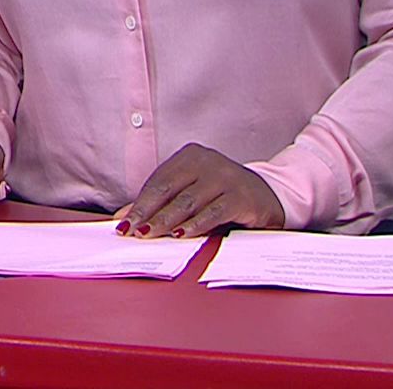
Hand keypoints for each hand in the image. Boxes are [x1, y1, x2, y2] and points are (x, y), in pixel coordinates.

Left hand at [116, 143, 284, 238]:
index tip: (124, 224)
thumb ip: (159, 203)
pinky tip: (181, 235)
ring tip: (150, 235)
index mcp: (190, 156)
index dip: (139, 203)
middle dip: (149, 213)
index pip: (158, 181)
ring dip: (167, 221)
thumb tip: (124, 218)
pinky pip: (214, 212)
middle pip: (170, 190)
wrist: (268, 196)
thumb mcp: (189, 193)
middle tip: (134, 232)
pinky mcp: (242, 197)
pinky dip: (195, 224)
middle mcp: (207, 162)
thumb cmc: (220, 194)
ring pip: (189, 202)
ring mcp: (226, 178)